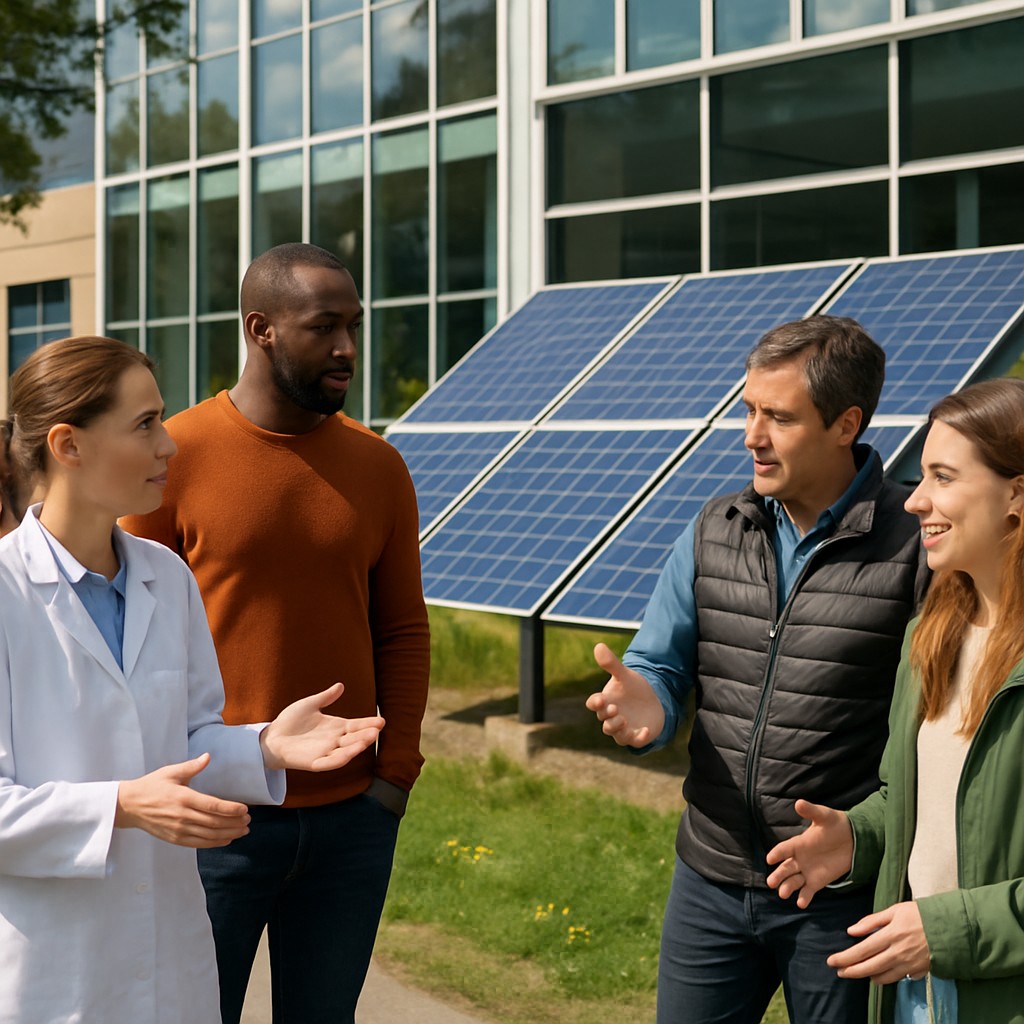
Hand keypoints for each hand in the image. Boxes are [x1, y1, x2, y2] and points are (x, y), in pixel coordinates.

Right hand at [116, 752, 250, 847]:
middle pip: (214, 822)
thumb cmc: (152, 786)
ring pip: (209, 835)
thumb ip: (192, 766)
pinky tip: (226, 839)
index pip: (212, 805)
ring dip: (229, 834)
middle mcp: (182, 816)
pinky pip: (199, 844)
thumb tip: (208, 756)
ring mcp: (178, 829)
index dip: (231, 809)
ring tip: (243, 830)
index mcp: (183, 797)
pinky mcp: (175, 839)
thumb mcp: (171, 772)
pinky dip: (215, 843)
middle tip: (249, 820)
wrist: (129, 806)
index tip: (245, 809)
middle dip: (234, 822)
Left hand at [259, 682, 383, 771]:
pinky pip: (330, 762)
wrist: (271, 737)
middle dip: (366, 734)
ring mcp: (325, 752)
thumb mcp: (310, 704)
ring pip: (346, 751)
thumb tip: (341, 685)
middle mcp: (334, 740)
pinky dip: (340, 759)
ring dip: (357, 746)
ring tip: (368, 739)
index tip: (381, 720)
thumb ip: (325, 697)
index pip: (356, 726)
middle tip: (377, 729)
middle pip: (354, 738)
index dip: (368, 723)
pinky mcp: (314, 762)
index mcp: (336, 727)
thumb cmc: (290, 721)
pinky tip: (349, 754)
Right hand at [585, 643, 664, 747]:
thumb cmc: (633, 688)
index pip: (593, 704)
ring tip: (623, 719)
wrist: (652, 700)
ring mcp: (624, 729)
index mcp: (606, 702)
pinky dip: (638, 738)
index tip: (600, 699)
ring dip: (617, 729)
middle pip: (603, 721)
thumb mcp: (625, 675)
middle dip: (608, 716)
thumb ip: (612, 663)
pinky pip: (634, 742)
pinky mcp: (637, 736)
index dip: (595, 703)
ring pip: (615, 734)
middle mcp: (612, 717)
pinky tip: (645, 731)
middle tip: (615, 708)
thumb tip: (599, 645)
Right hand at [766, 799, 853, 907]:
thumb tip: (799, 803)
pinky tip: (801, 903)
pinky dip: (804, 897)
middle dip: (778, 875)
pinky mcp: (819, 881)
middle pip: (786, 868)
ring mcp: (808, 870)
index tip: (769, 859)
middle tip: (771, 883)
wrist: (854, 838)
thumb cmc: (836, 824)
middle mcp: (800, 858)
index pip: (784, 849)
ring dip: (788, 887)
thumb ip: (811, 811)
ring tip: (783, 894)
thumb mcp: (824, 816)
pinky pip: (809, 890)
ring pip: (794, 881)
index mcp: (799, 843)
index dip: (777, 853)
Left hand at [828, 902, 930, 984]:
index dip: (845, 957)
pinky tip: (877, 976)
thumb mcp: (895, 910)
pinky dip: (884, 979)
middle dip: (851, 971)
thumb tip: (851, 931)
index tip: (832, 961)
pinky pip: (897, 979)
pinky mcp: (918, 971)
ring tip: (855, 973)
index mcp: (890, 935)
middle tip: (839, 972)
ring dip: (866, 976)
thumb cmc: (920, 915)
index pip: (862, 950)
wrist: (951, 928)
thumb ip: (872, 921)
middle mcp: (898, 952)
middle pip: (869, 966)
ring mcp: (908, 964)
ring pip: (882, 976)